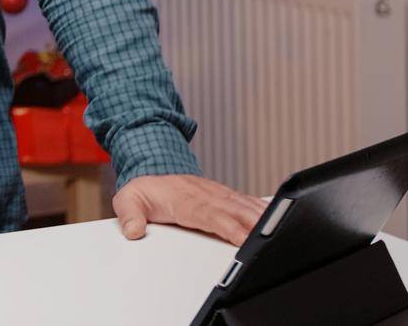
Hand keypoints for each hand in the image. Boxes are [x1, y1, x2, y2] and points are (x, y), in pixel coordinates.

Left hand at [113, 174, 267, 245]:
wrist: (150, 169)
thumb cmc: (143, 190)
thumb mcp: (127, 200)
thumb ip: (129, 216)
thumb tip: (133, 231)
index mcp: (183, 199)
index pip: (208, 214)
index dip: (227, 226)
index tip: (242, 238)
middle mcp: (203, 194)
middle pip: (232, 210)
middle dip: (252, 223)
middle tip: (270, 237)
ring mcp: (216, 193)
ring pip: (242, 204)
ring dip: (260, 216)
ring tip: (279, 228)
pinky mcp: (223, 196)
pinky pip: (244, 201)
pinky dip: (260, 208)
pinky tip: (274, 216)